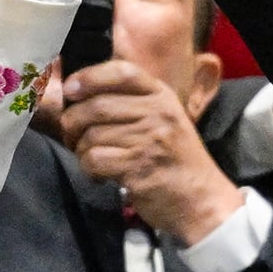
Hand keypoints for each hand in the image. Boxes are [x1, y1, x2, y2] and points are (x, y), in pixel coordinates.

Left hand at [49, 60, 244, 244]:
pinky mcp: (139, 167)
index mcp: (161, 96)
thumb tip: (77, 92)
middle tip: (73, 137)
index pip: (121, 72)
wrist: (201, 199)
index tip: (70, 90)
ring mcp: (149, 140)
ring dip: (81, 150)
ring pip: (91, 136)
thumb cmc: (174, 160)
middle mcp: (157, 113)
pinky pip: (94, 160)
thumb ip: (130, 102)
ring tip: (92, 159)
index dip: (90, 76)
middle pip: (96, 106)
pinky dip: (88, 169)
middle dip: (73, 123)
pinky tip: (100, 175)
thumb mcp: (162, 119)